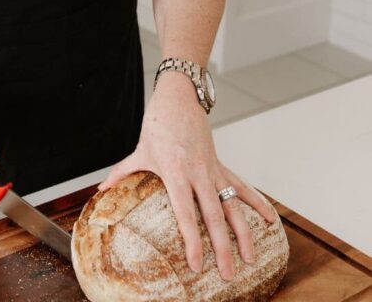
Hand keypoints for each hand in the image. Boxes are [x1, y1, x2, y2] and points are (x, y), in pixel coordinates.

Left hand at [97, 73, 277, 280]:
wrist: (179, 98)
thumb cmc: (158, 124)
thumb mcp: (140, 149)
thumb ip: (122, 172)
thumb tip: (102, 189)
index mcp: (175, 171)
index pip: (185, 213)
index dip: (192, 239)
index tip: (196, 264)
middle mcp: (197, 173)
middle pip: (213, 216)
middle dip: (223, 247)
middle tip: (228, 275)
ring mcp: (212, 170)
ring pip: (232, 206)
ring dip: (244, 233)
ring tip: (251, 260)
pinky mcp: (220, 165)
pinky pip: (242, 187)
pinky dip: (258, 203)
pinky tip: (271, 221)